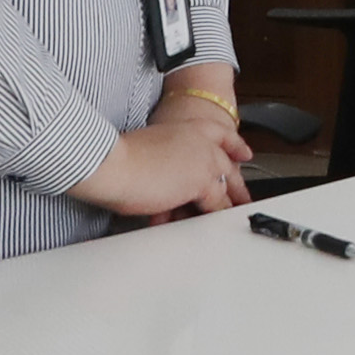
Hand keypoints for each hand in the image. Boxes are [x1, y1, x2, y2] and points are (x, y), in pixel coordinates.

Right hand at [71, 108, 249, 220]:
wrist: (111, 163)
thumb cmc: (116, 158)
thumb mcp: (147, 150)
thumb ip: (164, 160)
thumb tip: (162, 176)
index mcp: (186, 129)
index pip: (220, 134)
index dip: (235, 145)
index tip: (244, 153)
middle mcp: (199, 141)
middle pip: (228, 163)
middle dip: (237, 182)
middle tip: (244, 196)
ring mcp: (203, 160)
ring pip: (226, 185)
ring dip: (229, 203)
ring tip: (234, 216)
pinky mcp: (201, 183)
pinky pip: (217, 205)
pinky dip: (216, 217)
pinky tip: (219, 225)